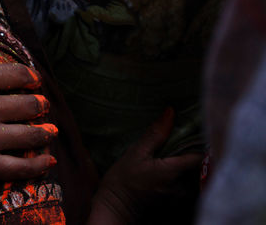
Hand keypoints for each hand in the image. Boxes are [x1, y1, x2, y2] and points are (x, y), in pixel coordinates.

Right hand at [0, 27, 56, 222]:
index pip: (20, 75)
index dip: (33, 77)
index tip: (35, 81)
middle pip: (30, 105)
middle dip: (41, 104)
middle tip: (43, 106)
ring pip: (31, 134)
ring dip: (46, 132)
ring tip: (52, 132)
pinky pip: (19, 167)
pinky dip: (37, 166)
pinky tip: (48, 163)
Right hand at [88, 108, 202, 223]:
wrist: (115, 204)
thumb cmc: (123, 178)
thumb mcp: (136, 152)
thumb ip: (155, 134)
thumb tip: (170, 112)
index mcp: (173, 171)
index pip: (200, 155)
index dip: (201, 141)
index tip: (196, 130)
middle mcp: (181, 185)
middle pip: (199, 165)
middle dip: (193, 150)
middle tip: (185, 136)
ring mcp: (179, 195)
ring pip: (193, 174)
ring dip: (187, 161)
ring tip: (176, 150)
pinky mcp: (174, 199)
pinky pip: (185, 182)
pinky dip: (181, 171)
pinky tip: (169, 164)